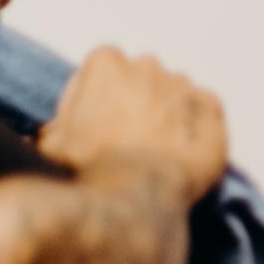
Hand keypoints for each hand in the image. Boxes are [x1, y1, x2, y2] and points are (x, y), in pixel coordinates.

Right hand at [38, 46, 228, 204]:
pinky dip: (199, 124)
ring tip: (157, 150)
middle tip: (128, 138)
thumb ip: (56, 126)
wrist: (135, 200)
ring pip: (175, 93)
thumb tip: (56, 131)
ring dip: (168, 112)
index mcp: (105, 63)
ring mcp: (184, 86)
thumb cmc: (88, 172)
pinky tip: (185, 150)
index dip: (99, 98)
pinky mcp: (212, 110)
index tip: (97, 124)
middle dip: (136, 100)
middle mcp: (148, 66)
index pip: (103, 71)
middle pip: (141, 78)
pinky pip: (206, 109)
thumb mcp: (51, 146)